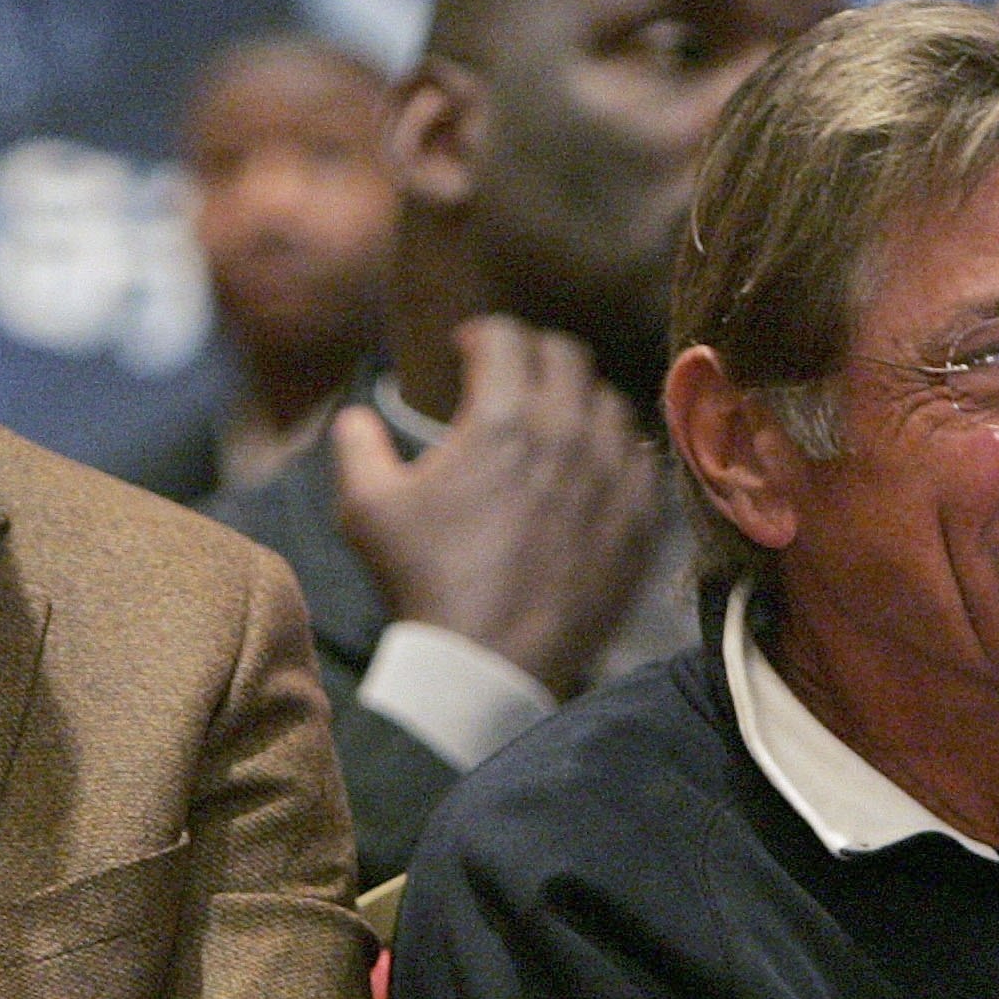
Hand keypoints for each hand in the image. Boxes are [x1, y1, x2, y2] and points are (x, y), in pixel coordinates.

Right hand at [330, 316, 663, 697]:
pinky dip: (616, 454)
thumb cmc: (424, 581)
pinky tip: (593, 472)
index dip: (481, 334)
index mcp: (503, 418)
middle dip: (534, 356)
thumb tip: (357, 416)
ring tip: (554, 425)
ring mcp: (614, 476)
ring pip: (610, 404)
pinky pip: (642, 461)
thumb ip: (357, 445)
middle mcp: (568, 433)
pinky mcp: (640, 519)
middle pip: (567, 356)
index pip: (506, 336)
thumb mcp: (367, 509)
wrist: (487, 664)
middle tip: (512, 378)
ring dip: (579, 401)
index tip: (466, 351)